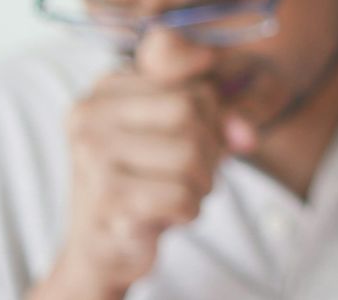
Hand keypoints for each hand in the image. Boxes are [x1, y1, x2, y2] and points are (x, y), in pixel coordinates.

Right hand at [31, 70, 239, 297]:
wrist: (102, 250)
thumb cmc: (148, 182)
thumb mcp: (184, 135)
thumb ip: (222, 118)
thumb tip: (247, 135)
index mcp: (106, 89)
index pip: (193, 87)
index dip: (214, 121)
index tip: (197, 143)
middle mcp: (91, 114)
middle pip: (189, 112)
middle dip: (208, 150)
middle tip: (192, 175)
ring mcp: (93, 155)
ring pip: (189, 154)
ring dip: (201, 184)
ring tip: (179, 194)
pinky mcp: (107, 198)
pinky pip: (181, 195)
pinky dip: (189, 210)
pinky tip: (168, 215)